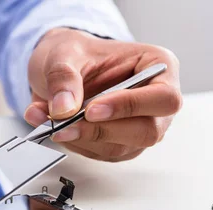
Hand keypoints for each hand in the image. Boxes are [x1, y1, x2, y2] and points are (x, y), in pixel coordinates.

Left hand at [25, 28, 181, 161]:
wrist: (62, 67)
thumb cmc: (76, 53)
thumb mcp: (63, 53)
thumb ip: (63, 77)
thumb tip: (64, 109)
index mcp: (158, 65)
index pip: (163, 97)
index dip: (130, 107)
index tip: (92, 110)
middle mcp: (155, 101)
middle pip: (147, 131)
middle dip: (102, 130)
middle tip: (64, 125)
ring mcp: (141, 126)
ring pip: (120, 147)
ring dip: (81, 139)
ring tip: (49, 122)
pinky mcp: (121, 144)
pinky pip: (101, 154)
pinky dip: (74, 144)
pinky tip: (56, 128)